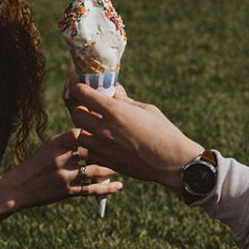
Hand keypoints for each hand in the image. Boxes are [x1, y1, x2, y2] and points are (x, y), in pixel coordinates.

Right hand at [3, 128, 121, 209]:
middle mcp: (60, 158)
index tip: (111, 128)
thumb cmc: (35, 165)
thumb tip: (90, 132)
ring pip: (94, 170)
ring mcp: (64, 176)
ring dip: (111, 168)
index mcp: (55, 144)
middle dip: (109, 149)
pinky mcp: (67, 191)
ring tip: (124, 165)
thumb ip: (67, 141)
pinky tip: (119, 185)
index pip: (81, 133)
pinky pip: (91, 189)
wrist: (18, 188)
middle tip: (126, 146)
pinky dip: (107, 188)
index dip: (97, 131)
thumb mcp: (48, 147)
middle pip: (91, 151)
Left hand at [69, 83, 200, 189]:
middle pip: (76, 114)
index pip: (84, 95)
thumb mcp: (146, 109)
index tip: (81, 87)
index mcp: (114, 111)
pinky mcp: (106, 162)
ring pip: (79, 135)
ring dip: (84, 128)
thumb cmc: (163, 132)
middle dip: (81, 108)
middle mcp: (104, 129)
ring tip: (96, 127)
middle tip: (90, 107)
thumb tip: (114, 92)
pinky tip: (102, 143)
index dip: (80, 88)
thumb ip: (125, 101)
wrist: (171, 162)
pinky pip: (88, 152)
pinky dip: (90, 146)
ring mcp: (103, 148)